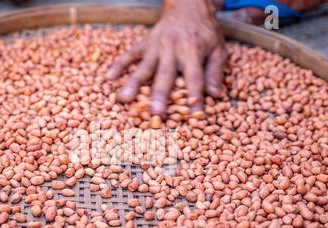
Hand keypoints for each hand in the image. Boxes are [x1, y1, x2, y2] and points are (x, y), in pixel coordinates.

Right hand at [106, 0, 226, 116]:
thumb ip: (215, 71)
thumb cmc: (205, 31)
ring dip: (133, 84)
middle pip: (165, 75)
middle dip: (159, 95)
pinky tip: (109, 77)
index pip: (195, 79)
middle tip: (155, 113)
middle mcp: (172, 49)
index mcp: (193, 51)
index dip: (195, 98)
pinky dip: (119, 65)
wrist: (188, 5)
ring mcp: (156, 46)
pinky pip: (130, 54)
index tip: (195, 117)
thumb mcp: (219, 48)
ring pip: (143, 67)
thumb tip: (216, 95)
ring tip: (124, 99)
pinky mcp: (144, 43)